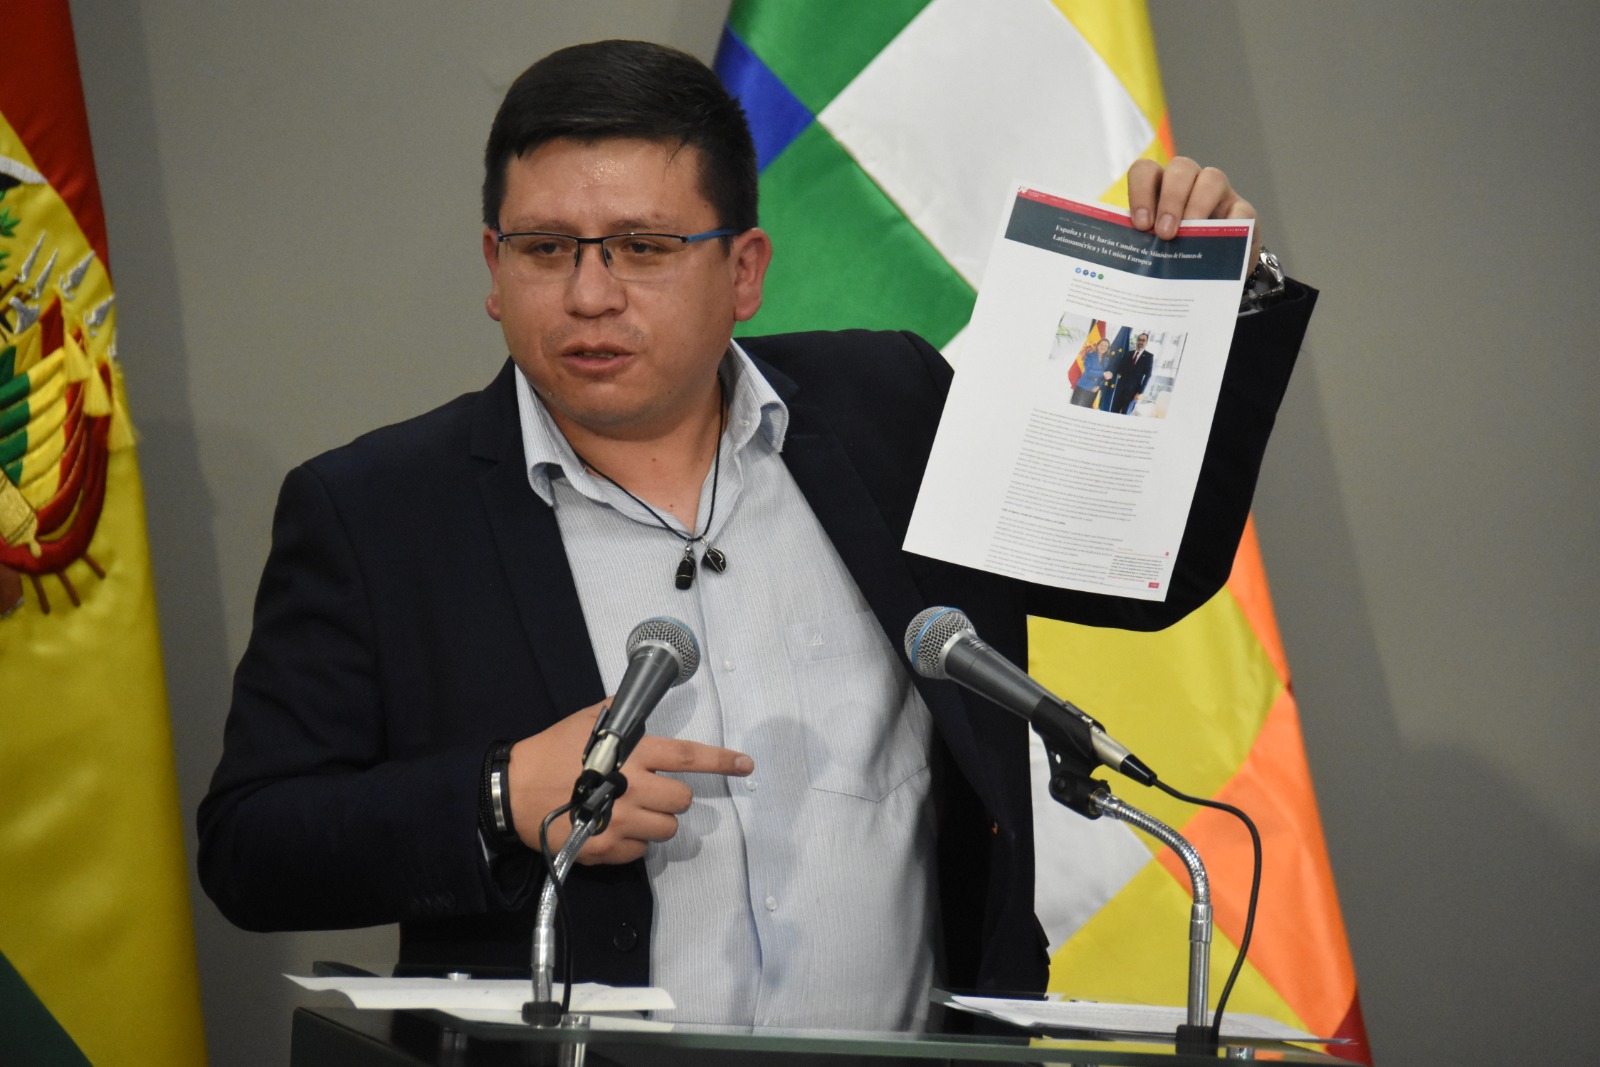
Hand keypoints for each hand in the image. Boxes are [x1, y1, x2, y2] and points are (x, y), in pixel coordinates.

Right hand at [506, 699, 753, 863]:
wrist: (513, 790)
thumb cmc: (551, 751)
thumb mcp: (586, 722)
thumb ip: (620, 714)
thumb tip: (640, 701)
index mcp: (632, 754)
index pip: (687, 757)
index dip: (721, 761)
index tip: (746, 765)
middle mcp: (631, 789)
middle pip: (681, 800)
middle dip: (674, 797)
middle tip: (652, 792)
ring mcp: (618, 822)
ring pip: (666, 830)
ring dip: (656, 822)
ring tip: (631, 811)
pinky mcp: (604, 849)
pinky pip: (641, 853)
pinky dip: (633, 843)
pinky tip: (612, 828)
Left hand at [1127, 157, 1261, 267]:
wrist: (1210, 275)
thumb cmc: (1174, 257)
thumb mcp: (1156, 249)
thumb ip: (1146, 244)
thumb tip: (1133, 256)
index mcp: (1160, 187)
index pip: (1145, 171)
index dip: (1140, 192)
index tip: (1141, 224)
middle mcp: (1189, 182)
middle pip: (1180, 169)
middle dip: (1171, 200)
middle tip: (1164, 233)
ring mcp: (1218, 193)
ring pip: (1212, 178)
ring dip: (1198, 206)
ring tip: (1189, 235)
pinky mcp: (1243, 211)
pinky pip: (1241, 209)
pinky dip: (1231, 223)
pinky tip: (1220, 242)